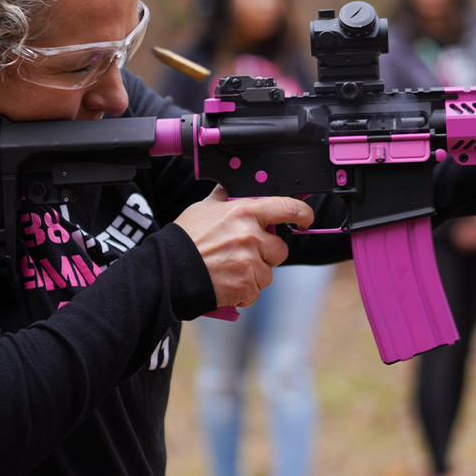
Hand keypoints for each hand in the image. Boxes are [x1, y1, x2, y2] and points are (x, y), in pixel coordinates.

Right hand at [174, 185, 313, 307]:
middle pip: (280, 248)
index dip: (302, 213)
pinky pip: (256, 291)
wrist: (169, 271)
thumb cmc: (186, 238)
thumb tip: (235, 184)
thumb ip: (226, 196)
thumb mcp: (204, 207)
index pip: (286, 207)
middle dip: (267, 253)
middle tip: (244, 253)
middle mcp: (252, 236)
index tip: (306, 218)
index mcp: (245, 212)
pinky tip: (226, 283)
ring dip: (254, 274)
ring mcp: (250, 263)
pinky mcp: (246, 286)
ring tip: (229, 269)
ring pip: (268, 272)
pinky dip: (244, 291)